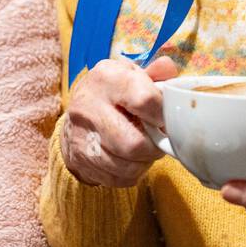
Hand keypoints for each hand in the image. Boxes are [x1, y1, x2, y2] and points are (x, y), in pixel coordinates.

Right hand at [59, 55, 178, 187]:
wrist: (77, 117)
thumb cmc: (113, 93)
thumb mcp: (131, 75)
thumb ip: (155, 73)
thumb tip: (168, 68)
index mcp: (106, 78)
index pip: (144, 101)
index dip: (162, 114)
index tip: (165, 118)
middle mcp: (89, 106)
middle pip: (134, 143)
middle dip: (154, 146)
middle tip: (158, 140)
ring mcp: (81, 136)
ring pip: (128, 165)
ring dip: (145, 161)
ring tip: (145, 148)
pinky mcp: (81, 161)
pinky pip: (120, 179)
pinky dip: (132, 172)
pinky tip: (130, 158)